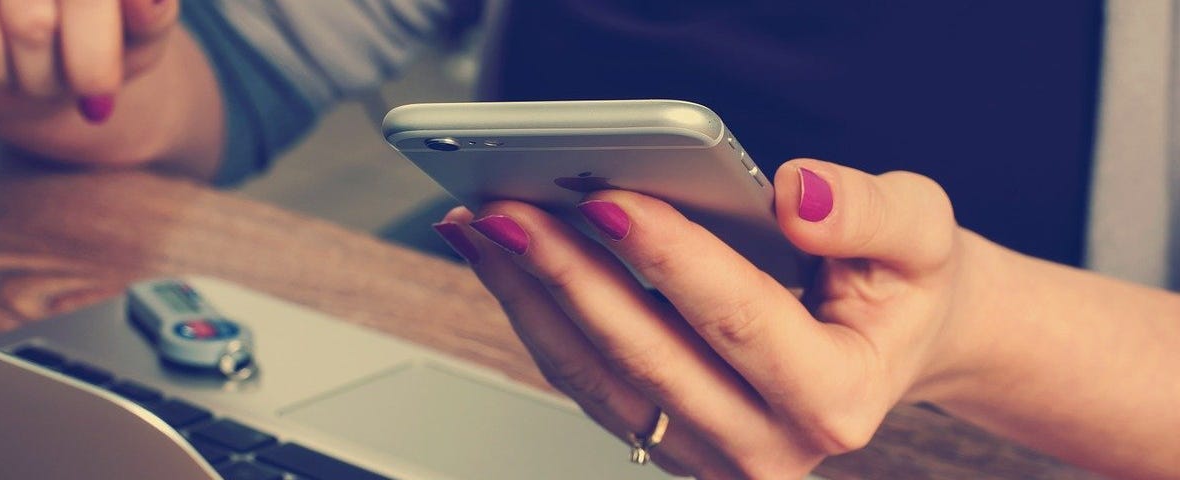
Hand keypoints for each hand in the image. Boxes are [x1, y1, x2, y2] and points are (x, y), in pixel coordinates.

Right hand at [0, 0, 177, 123]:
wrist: (37, 45)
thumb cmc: (100, 34)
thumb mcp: (139, 31)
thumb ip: (150, 17)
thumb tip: (146, 0)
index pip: (84, 4)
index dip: (92, 63)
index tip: (98, 102)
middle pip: (31, 28)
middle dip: (48, 78)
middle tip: (52, 81)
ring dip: (2, 82)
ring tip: (14, 71)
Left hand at [433, 158, 993, 477]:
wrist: (891, 342)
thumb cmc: (900, 288)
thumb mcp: (922, 235)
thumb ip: (870, 213)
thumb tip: (794, 196)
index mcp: (837, 397)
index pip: (738, 320)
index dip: (668, 258)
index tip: (607, 200)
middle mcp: (770, 446)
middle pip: (647, 356)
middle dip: (569, 275)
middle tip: (510, 211)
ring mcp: (713, 455)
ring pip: (599, 379)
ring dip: (533, 299)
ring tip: (487, 229)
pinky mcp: (671, 441)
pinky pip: (589, 384)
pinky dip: (541, 319)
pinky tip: (509, 264)